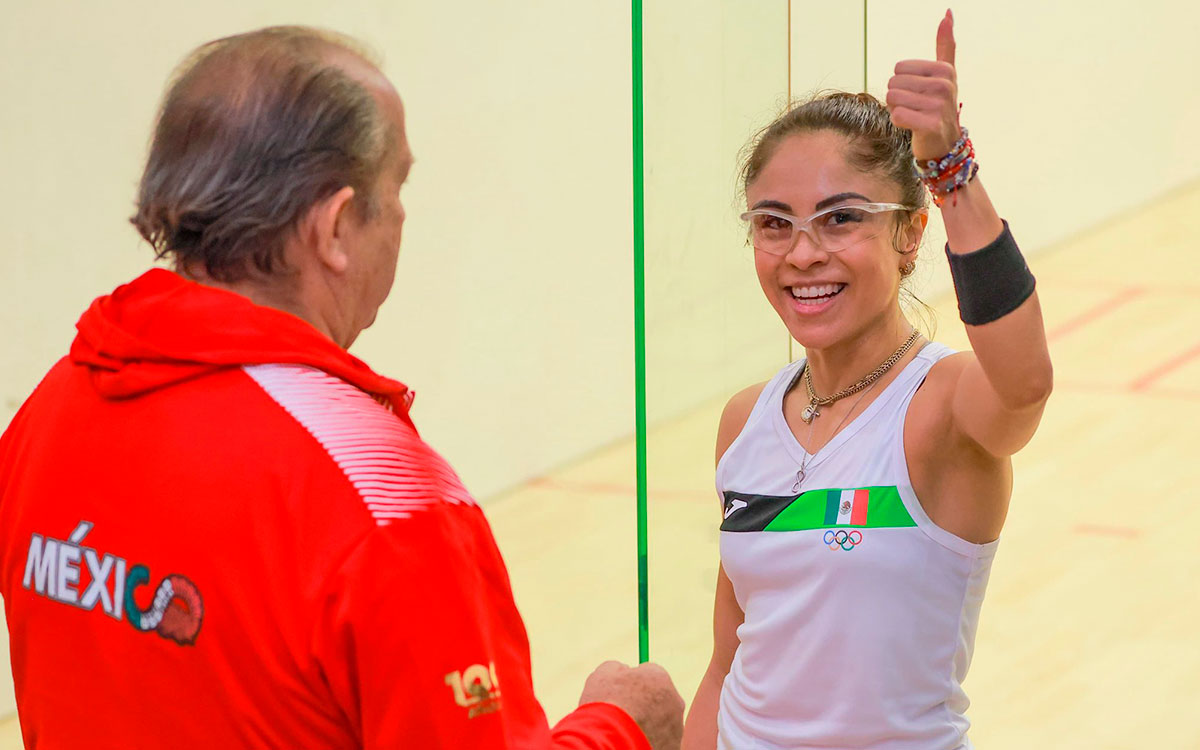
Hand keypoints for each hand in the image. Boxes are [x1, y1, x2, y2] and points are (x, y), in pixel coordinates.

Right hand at [579, 660, 684, 749]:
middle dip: (645, 704)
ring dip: (647, 724)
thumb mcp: (603, 675)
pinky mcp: (674, 747)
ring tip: (626, 731)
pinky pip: (661, 741)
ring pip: (662, 722)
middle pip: (660, 698)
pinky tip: (633, 743)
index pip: (651, 673)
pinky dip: (649, 741)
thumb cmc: (607, 705)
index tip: (624, 690)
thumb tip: (621, 669)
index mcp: (660, 678)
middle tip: (626, 713)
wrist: (613, 741)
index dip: (635, 682)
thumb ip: (616, 667)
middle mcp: (674, 701)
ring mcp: (677, 727)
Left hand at [887, 8, 961, 161]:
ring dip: (897, 110)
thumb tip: (947, 13)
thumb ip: (946, 45)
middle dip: (898, 97)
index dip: (902, 83)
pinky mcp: (930, 125)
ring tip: (913, 116)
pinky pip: (897, 116)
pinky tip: (910, 126)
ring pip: (893, 99)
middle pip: (893, 83)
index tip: (918, 93)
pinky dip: (898, 122)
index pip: (898, 68)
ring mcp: (939, 106)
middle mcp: (944, 86)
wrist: (944, 143)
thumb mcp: (945, 74)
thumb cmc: (939, 106)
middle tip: (914, 107)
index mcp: (944, 70)